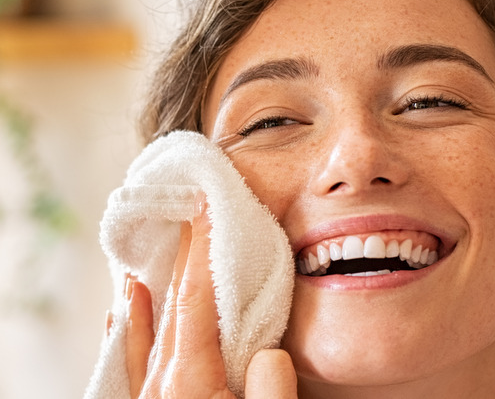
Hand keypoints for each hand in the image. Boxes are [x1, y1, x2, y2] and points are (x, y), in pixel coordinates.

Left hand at [122, 198, 297, 397]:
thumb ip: (271, 386)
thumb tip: (270, 352)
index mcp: (192, 378)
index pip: (197, 297)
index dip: (202, 248)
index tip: (207, 208)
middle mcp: (163, 380)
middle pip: (173, 301)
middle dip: (185, 252)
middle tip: (192, 209)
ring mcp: (150, 393)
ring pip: (150, 322)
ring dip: (158, 277)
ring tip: (161, 241)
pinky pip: (133, 353)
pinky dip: (132, 319)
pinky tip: (128, 298)